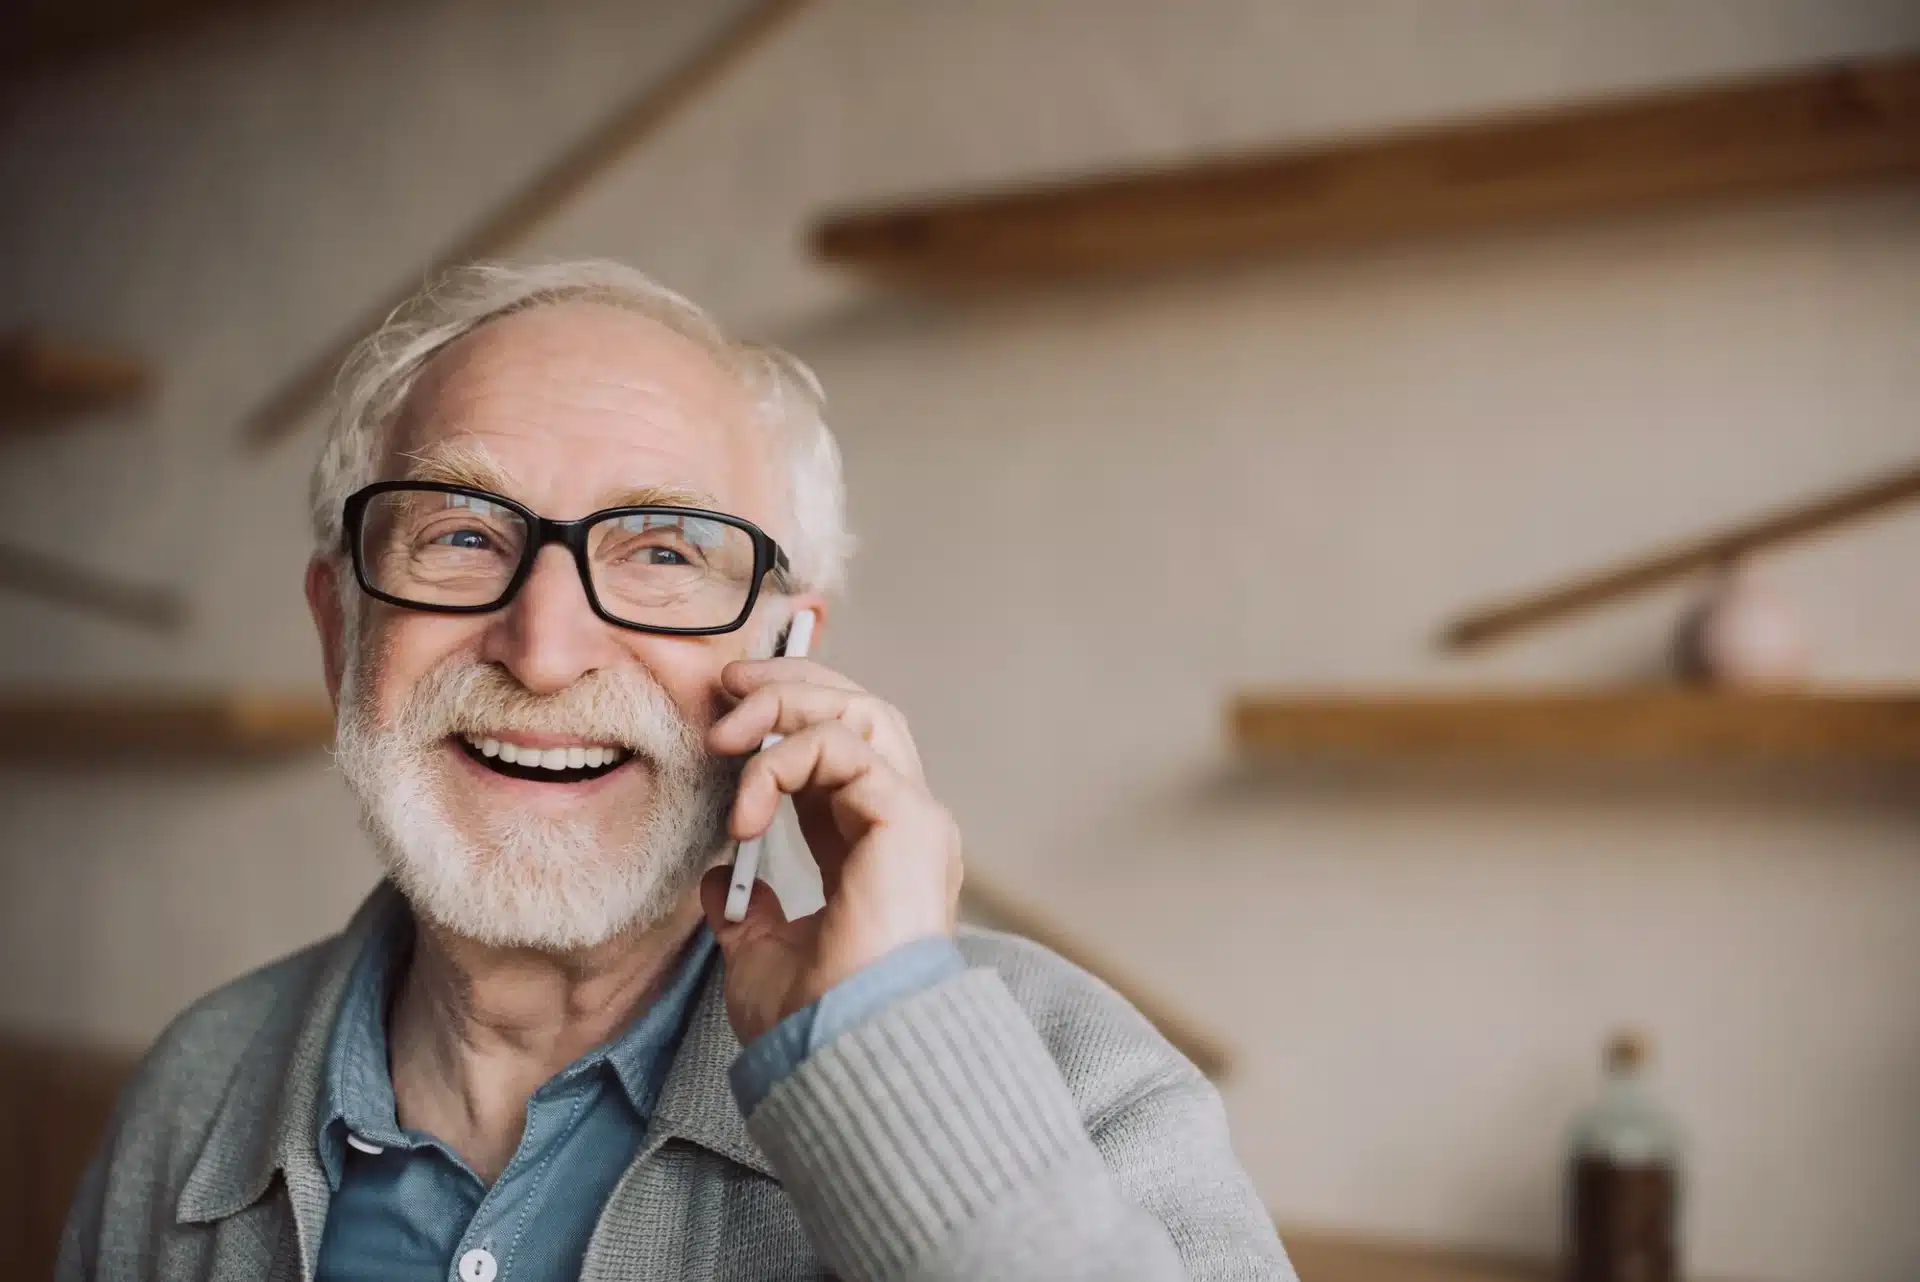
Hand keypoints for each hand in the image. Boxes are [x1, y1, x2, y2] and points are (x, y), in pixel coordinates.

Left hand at [700, 657, 962, 1045]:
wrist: (842, 1053)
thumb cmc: (814, 1020)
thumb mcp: (761, 954)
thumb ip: (747, 911)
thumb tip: (716, 882)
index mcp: (871, 846)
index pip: (839, 748)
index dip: (785, 718)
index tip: (726, 716)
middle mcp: (901, 820)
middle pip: (859, 709)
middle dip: (790, 684)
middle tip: (727, 687)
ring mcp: (912, 815)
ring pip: (860, 711)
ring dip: (786, 705)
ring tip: (727, 734)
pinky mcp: (908, 817)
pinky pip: (843, 748)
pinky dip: (784, 763)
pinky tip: (746, 811)